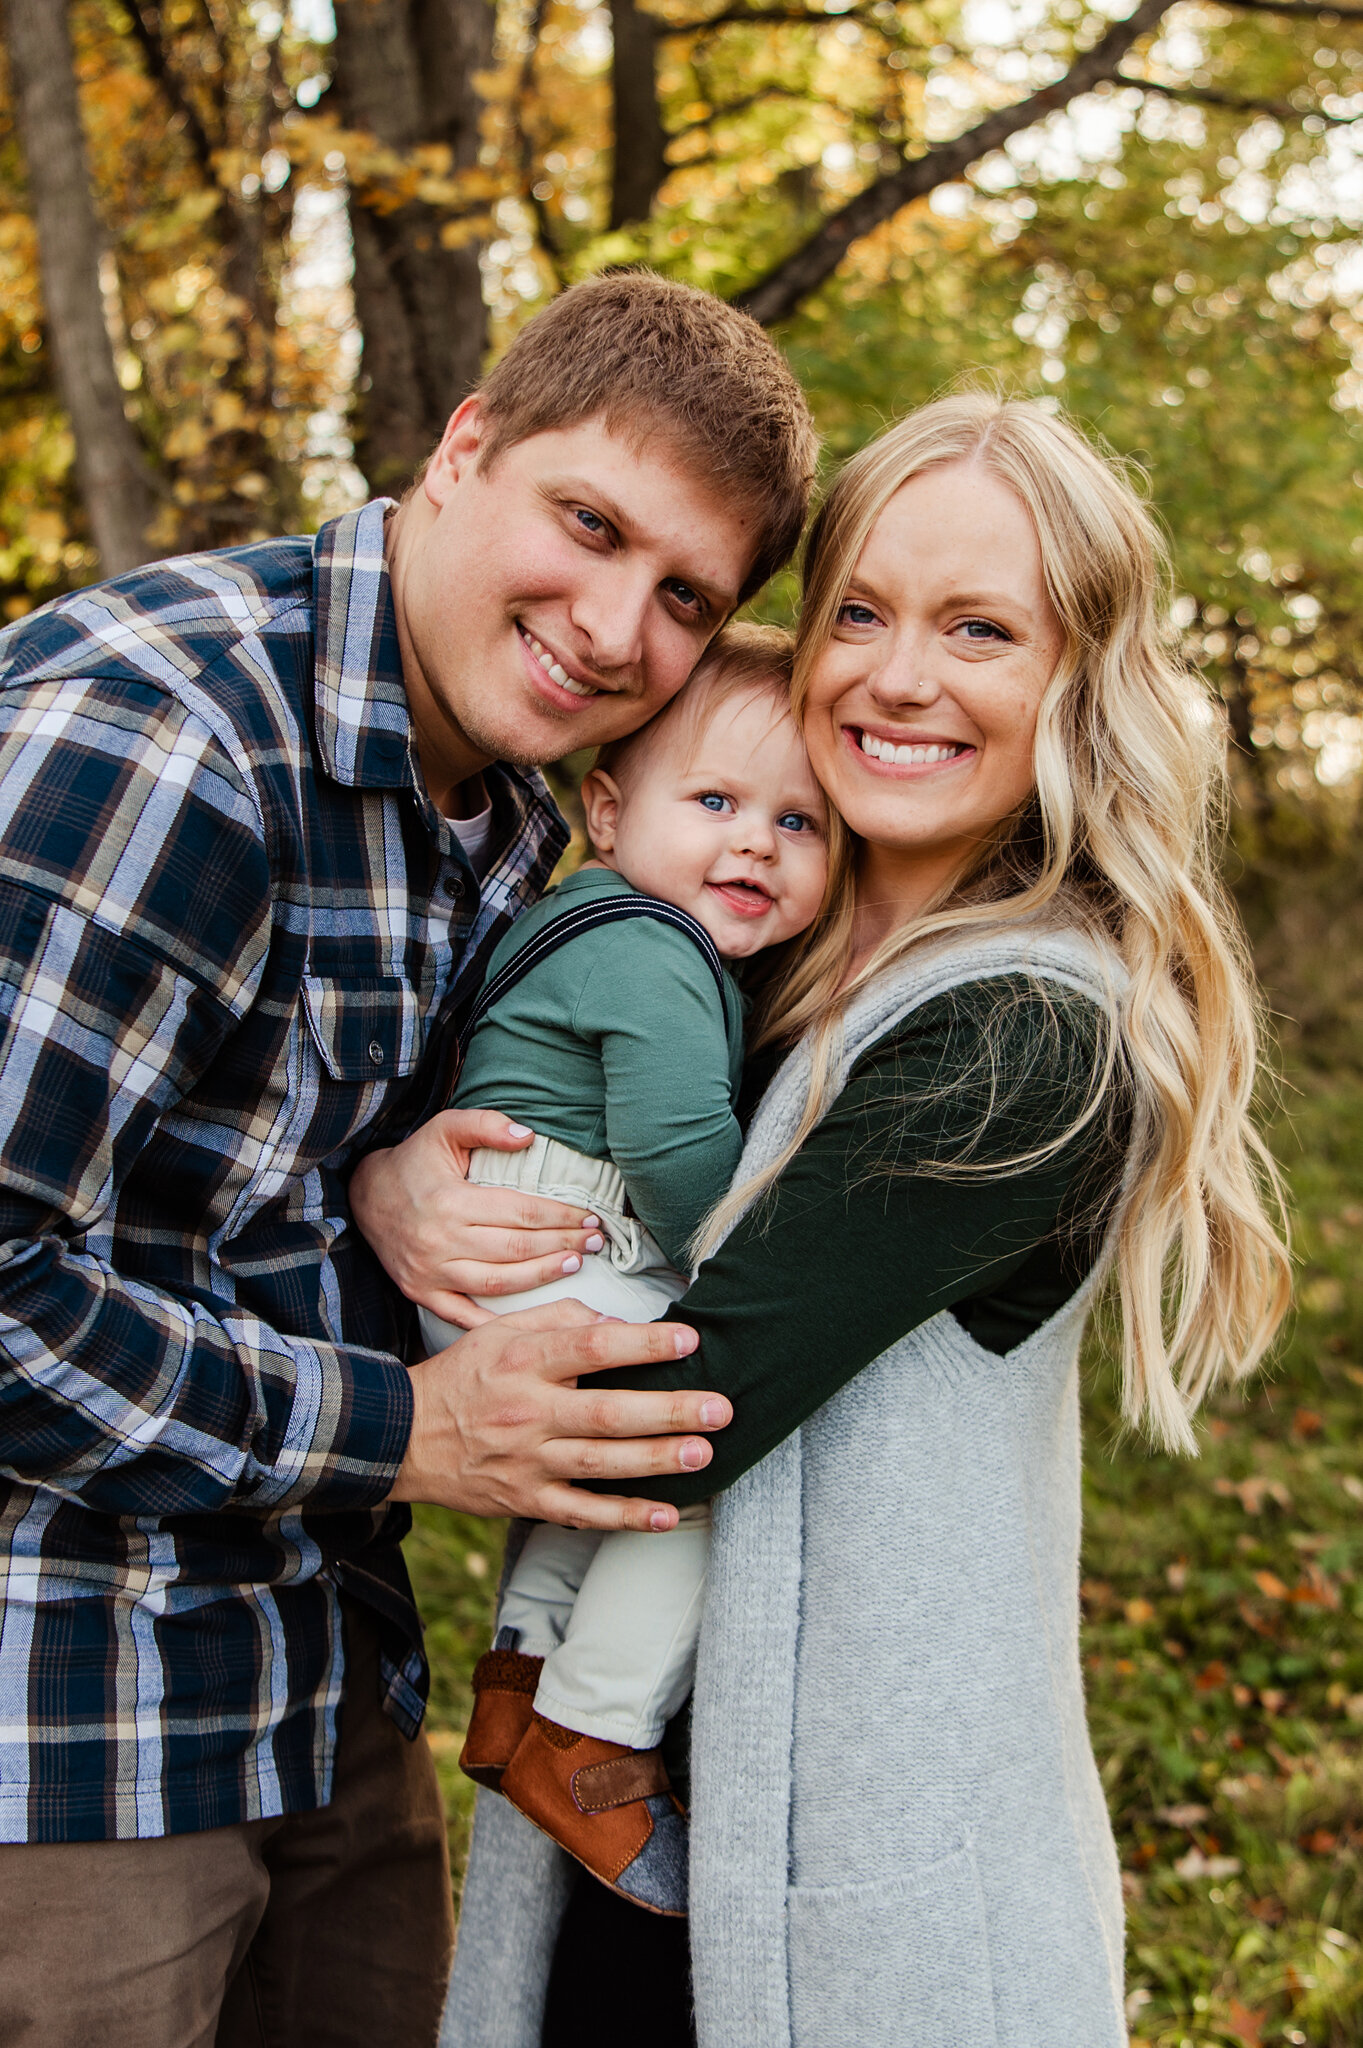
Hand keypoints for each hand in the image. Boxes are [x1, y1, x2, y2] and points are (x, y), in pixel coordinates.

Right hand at [350, 1109, 605, 1324]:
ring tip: (575, 1266)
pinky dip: (497, 1321)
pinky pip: (463, 1315)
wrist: (363, 1196)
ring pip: (499, 1283)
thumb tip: (528, 1135)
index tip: (589, 1217)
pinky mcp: (420, 1292)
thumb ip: (485, 1125)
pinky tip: (532, 1319)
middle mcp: (440, 1240)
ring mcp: (430, 1272)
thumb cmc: (414, 1161)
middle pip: (517, 1249)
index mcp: (451, 1201)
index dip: (560, 1217)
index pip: (521, 1212)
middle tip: (596, 1243)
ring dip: (542, 1278)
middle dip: (562, 1245)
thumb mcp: (444, 1128)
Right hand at [388, 1298, 729, 1530]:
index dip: (643, 1344)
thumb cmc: (462, 1377)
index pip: (592, 1349)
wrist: (403, 1437)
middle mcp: (527, 1412)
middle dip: (668, 1410)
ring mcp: (527, 1462)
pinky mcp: (525, 1499)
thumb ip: (557, 1320)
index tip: (688, 1340)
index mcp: (523, 1362)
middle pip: (607, 1412)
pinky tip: (665, 1515)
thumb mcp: (498, 1331)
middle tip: (719, 1408)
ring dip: (657, 1460)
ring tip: (703, 1453)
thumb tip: (614, 1324)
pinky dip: (625, 1517)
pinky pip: (581, 1511)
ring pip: (601, 1464)